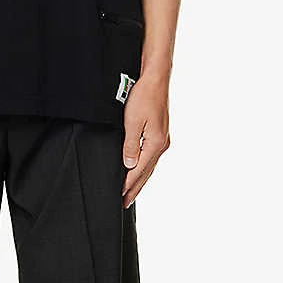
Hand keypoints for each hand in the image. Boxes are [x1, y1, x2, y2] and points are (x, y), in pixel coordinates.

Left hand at [121, 77, 169, 207]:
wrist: (155, 79)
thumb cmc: (143, 96)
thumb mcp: (132, 122)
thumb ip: (131, 145)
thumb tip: (129, 165)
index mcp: (155, 144)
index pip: (139, 171)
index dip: (128, 185)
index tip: (119, 196)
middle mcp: (162, 144)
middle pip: (147, 173)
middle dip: (135, 189)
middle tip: (125, 203)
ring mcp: (163, 140)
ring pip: (150, 166)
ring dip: (140, 180)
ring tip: (131, 193)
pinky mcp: (160, 134)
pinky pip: (152, 158)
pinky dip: (145, 168)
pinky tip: (140, 171)